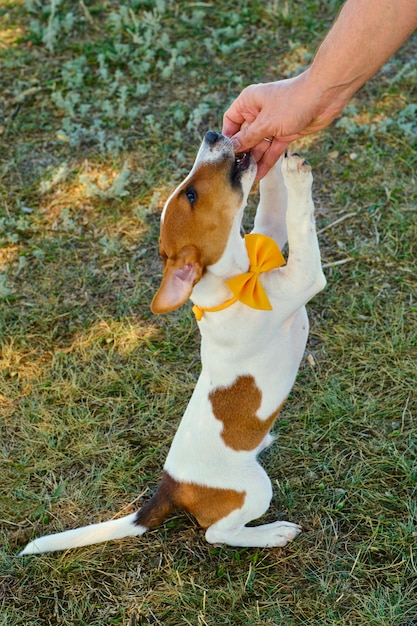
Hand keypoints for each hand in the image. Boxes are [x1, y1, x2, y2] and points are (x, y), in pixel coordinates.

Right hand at [222, 74, 339, 178]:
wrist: (325, 97)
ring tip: (245, 178)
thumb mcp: (266, 123)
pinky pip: (272, 150)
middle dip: (241, 153)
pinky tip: (258, 175)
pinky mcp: (285, 133)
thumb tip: (232, 148)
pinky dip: (266, 161)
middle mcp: (258, 113)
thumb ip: (248, 138)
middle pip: (245, 136)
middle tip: (234, 172)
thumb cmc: (293, 102)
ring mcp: (272, 124)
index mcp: (249, 102)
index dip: (227, 137)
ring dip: (253, 161)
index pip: (230, 120)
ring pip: (259, 146)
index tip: (224, 154)